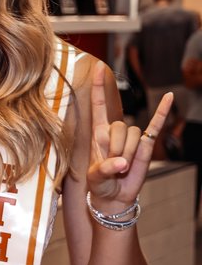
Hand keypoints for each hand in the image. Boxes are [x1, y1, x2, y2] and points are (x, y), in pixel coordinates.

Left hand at [86, 61, 171, 214]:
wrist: (114, 196)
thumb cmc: (100, 184)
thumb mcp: (95, 178)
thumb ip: (105, 169)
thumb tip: (122, 163)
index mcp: (97, 133)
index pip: (98, 105)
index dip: (98, 87)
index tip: (98, 68)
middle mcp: (115, 132)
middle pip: (120, 126)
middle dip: (116, 148)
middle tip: (113, 165)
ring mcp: (132, 138)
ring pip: (134, 134)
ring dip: (129, 152)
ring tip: (123, 167)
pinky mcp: (146, 146)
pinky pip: (155, 126)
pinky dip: (162, 113)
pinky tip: (170, 97)